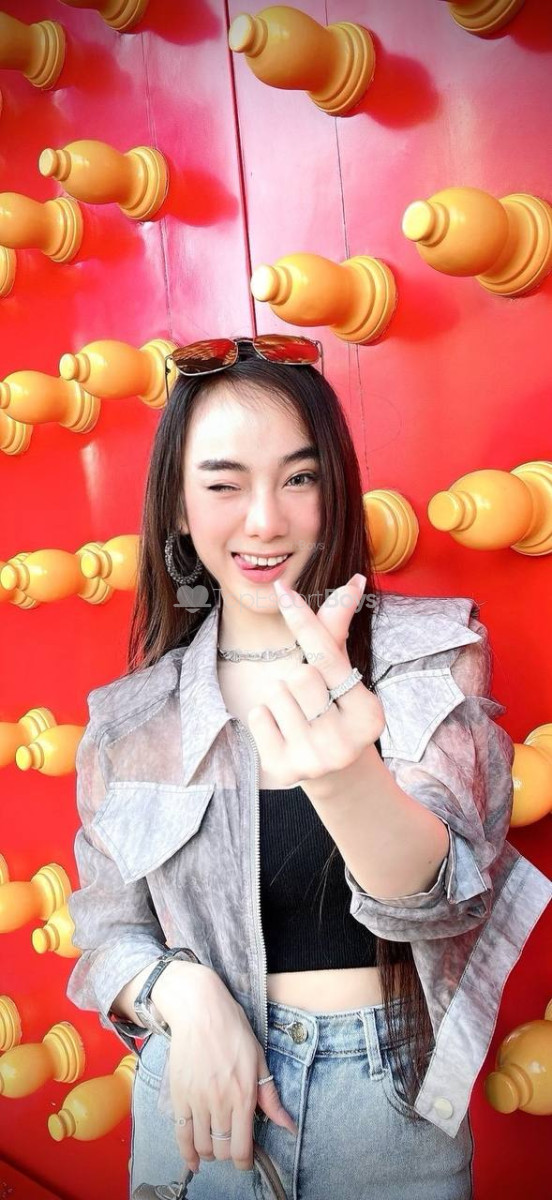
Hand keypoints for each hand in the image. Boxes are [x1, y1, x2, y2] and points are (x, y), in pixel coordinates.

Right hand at [167, 972, 296, 1174]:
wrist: (200, 1010)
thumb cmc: (233, 1030)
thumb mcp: (259, 1060)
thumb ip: (270, 1098)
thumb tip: (289, 1126)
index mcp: (243, 1096)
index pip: (242, 1149)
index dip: (245, 1161)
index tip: (247, 1159)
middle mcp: (219, 1104)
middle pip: (222, 1150)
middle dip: (229, 1153)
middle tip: (233, 1143)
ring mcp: (196, 1101)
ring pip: (202, 1146)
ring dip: (210, 1152)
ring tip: (216, 1144)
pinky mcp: (178, 1096)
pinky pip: (180, 1135)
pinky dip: (186, 1153)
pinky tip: (193, 1161)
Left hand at [246, 573, 384, 787]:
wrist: (333, 773)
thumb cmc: (336, 710)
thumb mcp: (343, 675)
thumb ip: (337, 631)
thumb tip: (352, 582)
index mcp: (369, 714)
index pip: (328, 655)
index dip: (304, 620)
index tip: (283, 591)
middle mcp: (347, 741)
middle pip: (299, 675)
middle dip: (298, 679)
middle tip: (312, 701)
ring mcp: (316, 759)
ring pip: (277, 693)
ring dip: (281, 697)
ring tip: (298, 718)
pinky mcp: (286, 769)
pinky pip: (258, 716)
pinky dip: (264, 717)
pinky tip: (283, 732)